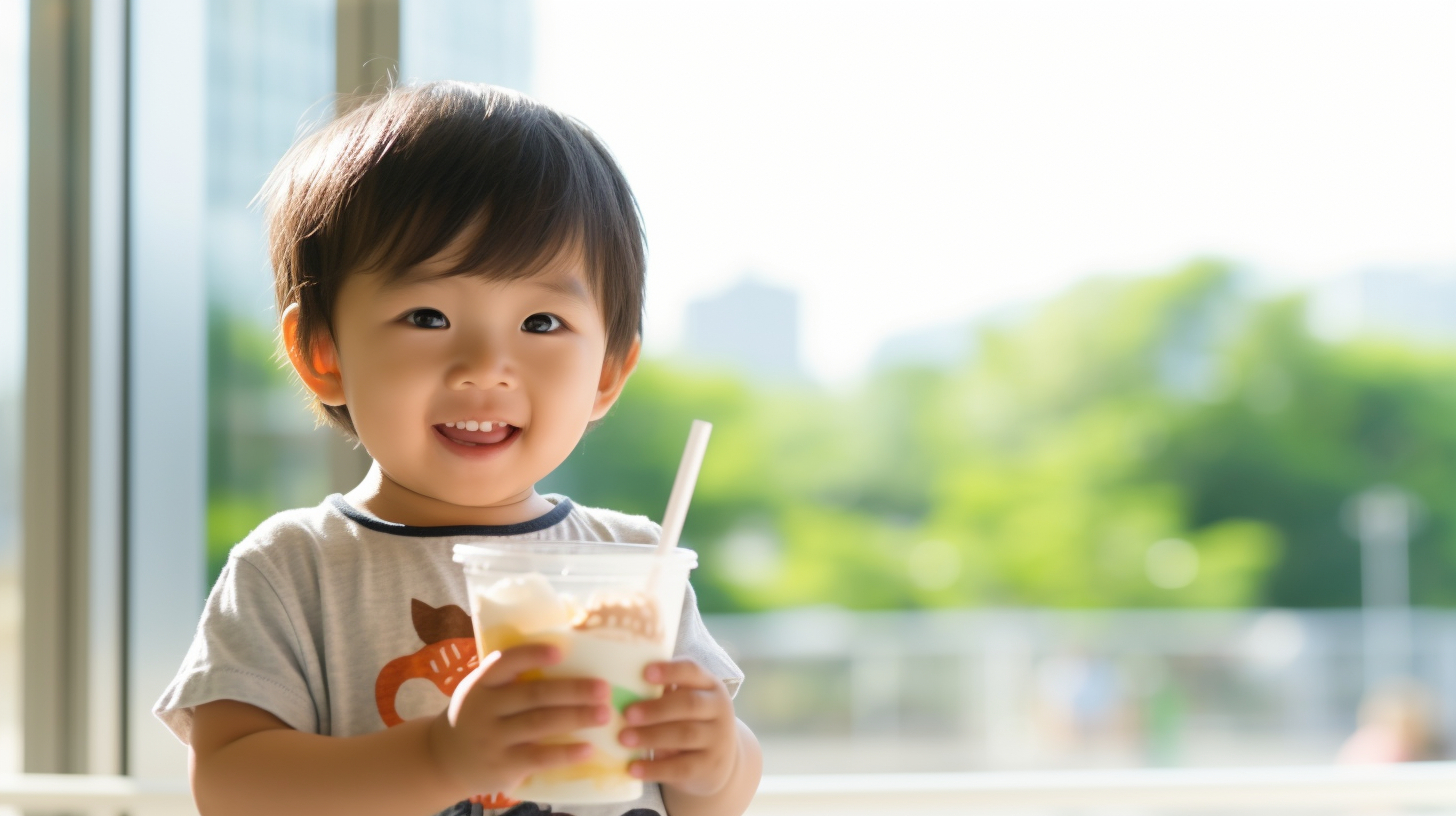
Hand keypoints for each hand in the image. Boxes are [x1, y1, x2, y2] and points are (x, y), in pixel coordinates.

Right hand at [427, 643, 611, 796]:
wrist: (444, 760)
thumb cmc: (476, 718)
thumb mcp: (481, 692)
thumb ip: (510, 680)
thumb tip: (567, 659)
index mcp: (481, 684)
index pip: (505, 662)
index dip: (532, 655)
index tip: (560, 652)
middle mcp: (484, 708)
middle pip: (533, 694)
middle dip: (572, 690)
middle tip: (603, 688)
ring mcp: (492, 738)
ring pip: (539, 724)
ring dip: (576, 717)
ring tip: (604, 714)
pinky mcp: (501, 766)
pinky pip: (538, 757)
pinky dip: (565, 753)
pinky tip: (588, 748)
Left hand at [619, 659, 739, 796]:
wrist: (718, 761)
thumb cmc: (690, 722)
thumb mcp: (684, 704)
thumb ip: (662, 694)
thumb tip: (621, 689)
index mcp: (709, 685)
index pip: (692, 670)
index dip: (670, 671)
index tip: (645, 673)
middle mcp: (719, 709)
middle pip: (689, 704)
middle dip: (656, 709)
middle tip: (627, 714)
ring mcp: (718, 739)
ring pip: (685, 734)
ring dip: (651, 736)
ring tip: (624, 739)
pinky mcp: (710, 767)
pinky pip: (681, 767)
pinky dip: (654, 768)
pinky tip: (633, 768)